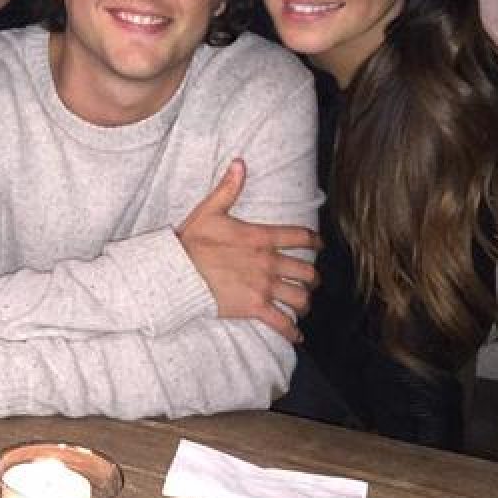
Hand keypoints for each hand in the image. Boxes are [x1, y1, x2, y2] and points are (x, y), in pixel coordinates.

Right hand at [176, 159, 319, 342]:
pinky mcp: (254, 307)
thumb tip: (239, 162)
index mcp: (260, 238)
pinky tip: (295, 335)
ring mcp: (263, 286)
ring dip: (304, 302)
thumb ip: (229, 188)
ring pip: (300, 297)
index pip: (300, 237)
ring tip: (302, 305)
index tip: (320, 245)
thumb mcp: (210, 210)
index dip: (315, 241)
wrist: (177, 271)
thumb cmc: (192, 241)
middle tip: (311, 281)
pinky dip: (291, 331)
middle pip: (307, 271)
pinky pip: (282, 322)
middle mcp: (268, 262)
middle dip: (313, 277)